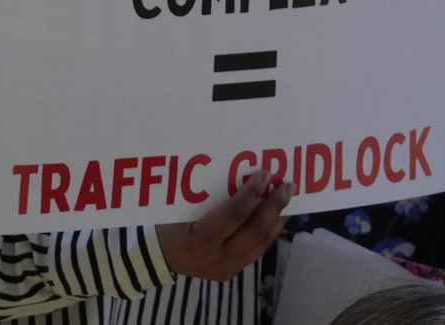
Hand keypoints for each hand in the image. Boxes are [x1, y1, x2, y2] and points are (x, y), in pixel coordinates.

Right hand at [155, 170, 291, 280]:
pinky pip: (256, 250)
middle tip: (287, 186)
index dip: (252, 193)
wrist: (157, 256)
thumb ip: (207, 197)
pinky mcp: (232, 272)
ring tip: (288, 199)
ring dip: (277, 219)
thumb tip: (239, 172)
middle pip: (255, 231)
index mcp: (201, 241)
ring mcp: (227, 269)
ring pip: (261, 243)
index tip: (264, 174)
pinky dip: (269, 231)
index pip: (235, 215)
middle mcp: (217, 259)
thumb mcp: (180, 208)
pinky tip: (276, 217)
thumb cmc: (165, 224)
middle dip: (274, 206)